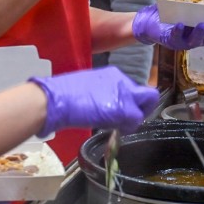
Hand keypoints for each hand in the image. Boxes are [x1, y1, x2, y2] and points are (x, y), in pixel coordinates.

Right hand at [31, 66, 156, 134]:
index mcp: (113, 74)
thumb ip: (105, 93)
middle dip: (144, 109)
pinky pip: (134, 120)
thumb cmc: (63, 95)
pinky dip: (128, 128)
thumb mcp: (89, 87)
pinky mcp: (123, 109)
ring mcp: (124, 95)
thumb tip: (109, 104)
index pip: (134, 88)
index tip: (126, 110)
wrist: (55, 100)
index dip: (133, 101)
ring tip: (116, 125)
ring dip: (133, 120)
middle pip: (148, 95)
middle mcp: (122, 81)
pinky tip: (115, 129)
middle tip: (131, 120)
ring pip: (142, 110)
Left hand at [131, 4, 203, 49]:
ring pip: (196, 40)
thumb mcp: (195, 7)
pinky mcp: (171, 38)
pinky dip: (179, 30)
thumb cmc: (177, 13)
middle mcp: (200, 38)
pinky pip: (176, 35)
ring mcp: (186, 40)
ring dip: (201, 34)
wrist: (152, 22)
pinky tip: (181, 24)